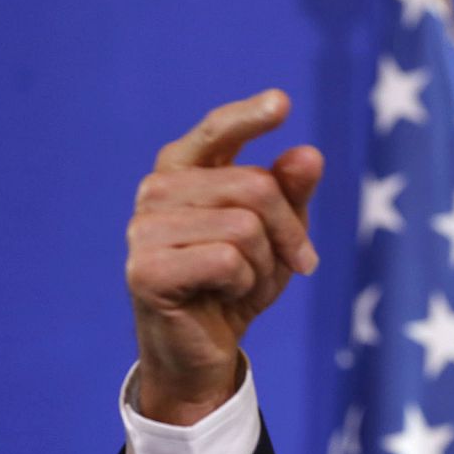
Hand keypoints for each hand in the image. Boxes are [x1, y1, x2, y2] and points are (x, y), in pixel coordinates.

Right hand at [126, 90, 323, 424]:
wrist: (204, 350)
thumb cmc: (239, 282)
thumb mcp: (279, 234)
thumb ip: (292, 193)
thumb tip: (308, 155)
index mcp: (186, 171)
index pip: (217, 131)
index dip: (249, 117)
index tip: (282, 103)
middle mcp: (158, 190)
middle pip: (256, 187)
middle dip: (289, 231)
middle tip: (296, 263)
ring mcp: (144, 227)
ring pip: (245, 225)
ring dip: (265, 263)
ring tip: (244, 281)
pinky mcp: (145, 268)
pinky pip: (228, 259)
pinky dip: (245, 284)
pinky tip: (222, 295)